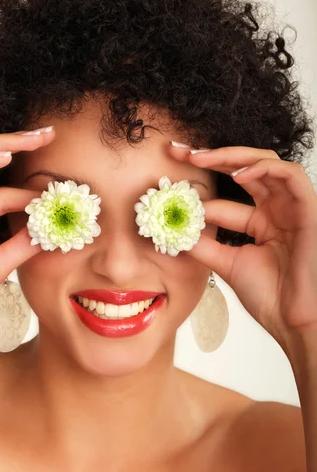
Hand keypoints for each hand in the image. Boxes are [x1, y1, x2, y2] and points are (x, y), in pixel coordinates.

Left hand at [169, 143, 316, 348]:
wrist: (292, 319)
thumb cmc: (269, 296)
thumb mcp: (226, 264)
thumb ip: (204, 245)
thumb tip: (175, 229)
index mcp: (259, 222)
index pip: (226, 195)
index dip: (199, 188)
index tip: (169, 186)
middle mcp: (275, 210)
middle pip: (244, 169)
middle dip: (211, 157)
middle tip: (179, 152)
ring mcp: (290, 207)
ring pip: (265, 163)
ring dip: (232, 156)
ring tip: (199, 158)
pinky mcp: (306, 209)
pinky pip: (290, 175)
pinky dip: (263, 169)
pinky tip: (236, 175)